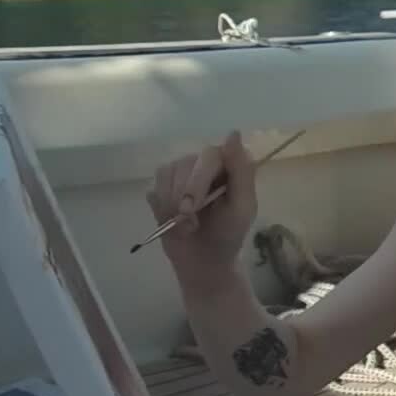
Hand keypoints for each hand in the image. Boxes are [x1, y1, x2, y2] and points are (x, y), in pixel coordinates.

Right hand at [145, 134, 255, 259]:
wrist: (203, 260)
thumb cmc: (229, 233)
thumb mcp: (242, 206)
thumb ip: (241, 171)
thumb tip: (233, 134)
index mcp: (226, 164)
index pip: (208, 155)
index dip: (198, 180)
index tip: (193, 205)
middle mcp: (202, 164)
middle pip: (182, 164)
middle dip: (184, 198)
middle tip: (190, 222)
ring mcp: (179, 174)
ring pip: (165, 175)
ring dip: (172, 206)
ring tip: (186, 225)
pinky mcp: (161, 189)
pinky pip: (153, 189)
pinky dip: (161, 209)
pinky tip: (171, 222)